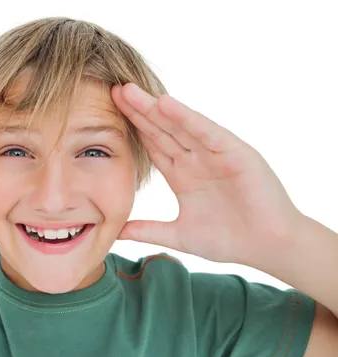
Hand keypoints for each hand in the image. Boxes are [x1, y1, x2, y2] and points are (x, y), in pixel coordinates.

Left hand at [111, 83, 303, 264]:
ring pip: (179, 126)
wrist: (269, 247)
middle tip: (112, 90)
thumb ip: (147, 230)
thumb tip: (115, 232)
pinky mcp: (234, 153)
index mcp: (182, 174)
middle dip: (137, 111)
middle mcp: (196, 159)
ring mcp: (214, 153)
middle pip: (161, 130)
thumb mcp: (179, 234)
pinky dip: (187, 118)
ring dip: (154, 107)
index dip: (131, 129)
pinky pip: (206, 132)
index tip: (106, 114)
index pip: (152, 145)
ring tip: (129, 90)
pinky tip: (165, 104)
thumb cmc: (230, 239)